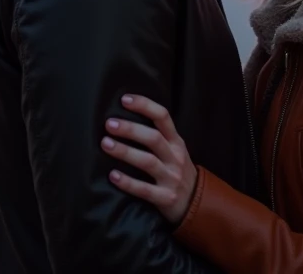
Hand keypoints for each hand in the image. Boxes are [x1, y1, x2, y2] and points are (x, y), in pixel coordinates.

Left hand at [102, 95, 197, 224]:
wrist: (196, 204)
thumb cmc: (177, 170)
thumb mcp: (174, 150)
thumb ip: (158, 136)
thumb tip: (126, 117)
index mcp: (176, 141)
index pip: (163, 117)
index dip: (144, 106)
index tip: (124, 100)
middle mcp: (175, 157)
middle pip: (153, 138)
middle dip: (130, 129)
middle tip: (109, 124)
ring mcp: (171, 178)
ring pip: (148, 162)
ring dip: (125, 152)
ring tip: (105, 144)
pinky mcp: (165, 198)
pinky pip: (144, 189)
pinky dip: (127, 182)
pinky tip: (112, 176)